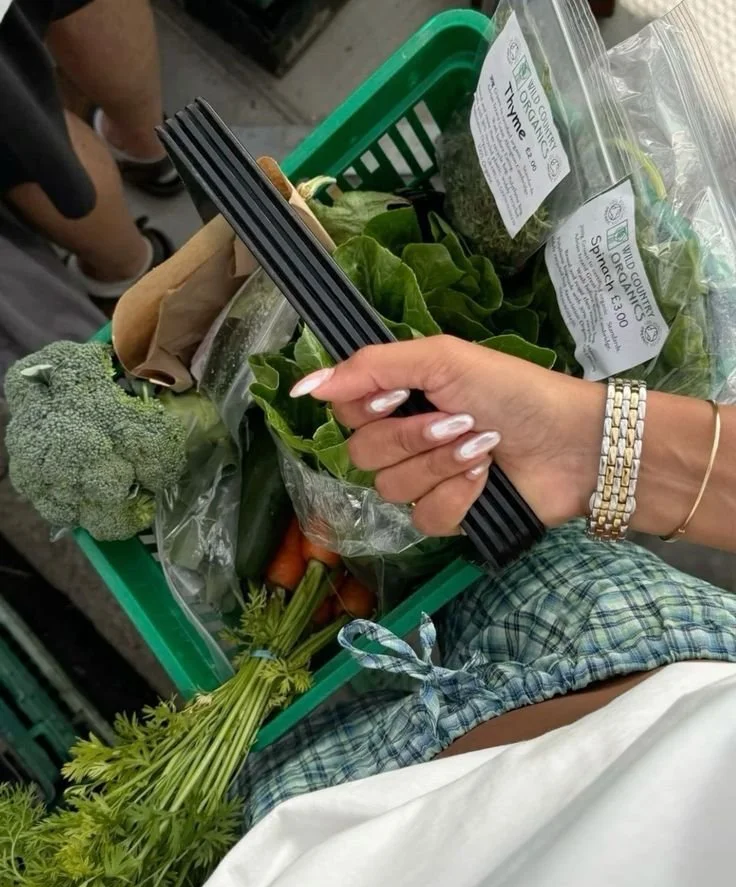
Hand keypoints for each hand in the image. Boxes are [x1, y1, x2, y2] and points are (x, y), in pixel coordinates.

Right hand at [291, 336, 604, 536]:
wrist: (570, 443)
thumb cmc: (512, 390)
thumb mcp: (440, 359)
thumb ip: (369, 367)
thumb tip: (303, 386)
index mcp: (400, 397)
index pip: (346, 412)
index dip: (368, 410)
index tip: (400, 397)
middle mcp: (405, 438)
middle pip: (363, 454)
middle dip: (414, 437)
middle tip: (459, 419)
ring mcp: (426, 479)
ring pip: (391, 488)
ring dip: (441, 465)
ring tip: (482, 446)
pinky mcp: (448, 515)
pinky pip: (423, 518)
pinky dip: (457, 496)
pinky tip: (485, 480)